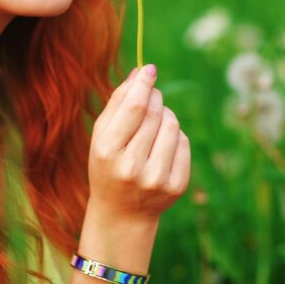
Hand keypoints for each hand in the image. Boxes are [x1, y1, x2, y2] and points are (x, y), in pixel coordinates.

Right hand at [87, 65, 190, 222]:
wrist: (122, 214)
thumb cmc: (108, 166)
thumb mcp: (101, 136)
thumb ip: (117, 102)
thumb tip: (140, 71)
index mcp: (107, 152)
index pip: (134, 107)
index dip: (144, 84)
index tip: (150, 69)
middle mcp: (132, 167)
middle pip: (155, 113)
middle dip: (155, 97)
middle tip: (150, 95)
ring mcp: (156, 179)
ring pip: (172, 125)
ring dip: (165, 115)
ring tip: (154, 124)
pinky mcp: (177, 186)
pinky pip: (183, 142)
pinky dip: (174, 135)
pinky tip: (161, 145)